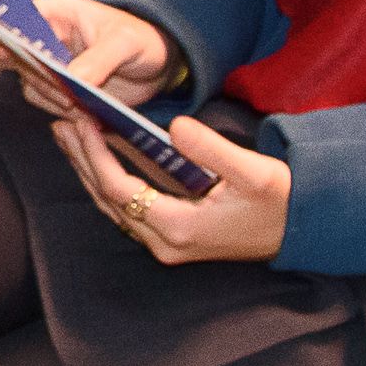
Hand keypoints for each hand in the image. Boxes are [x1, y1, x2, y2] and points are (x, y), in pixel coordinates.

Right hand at [3, 0, 181, 116]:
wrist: (158, 66)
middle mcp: (47, 37)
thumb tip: (72, 80)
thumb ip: (99, 59)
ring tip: (81, 108)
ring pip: (31, 84)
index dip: (7, 35)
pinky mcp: (61, 88)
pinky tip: (87, 115)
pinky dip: (63, 112)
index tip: (12, 57)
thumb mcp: (126, 43)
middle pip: (20, 58)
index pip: (15, 18)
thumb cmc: (143, 40)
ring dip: (52, 100)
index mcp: (56, 13)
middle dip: (41, 80)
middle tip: (68, 97)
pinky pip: (48, 102)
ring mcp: (52, 64)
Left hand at [50, 107, 289, 263]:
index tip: (81, 121)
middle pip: (106, 198)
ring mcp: (167, 243)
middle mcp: (166, 242)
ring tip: (70, 133)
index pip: (119, 189)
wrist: (303, 231)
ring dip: (89, 168)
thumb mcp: (255, 172)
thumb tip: (176, 128)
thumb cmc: (282, 202)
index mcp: (180, 228)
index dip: (94, 155)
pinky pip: (128, 207)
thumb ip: (213, 150)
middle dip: (81, 159)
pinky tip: (100, 153)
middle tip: (62, 121)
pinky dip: (109, 178)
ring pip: (113, 205)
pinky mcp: (172, 237)